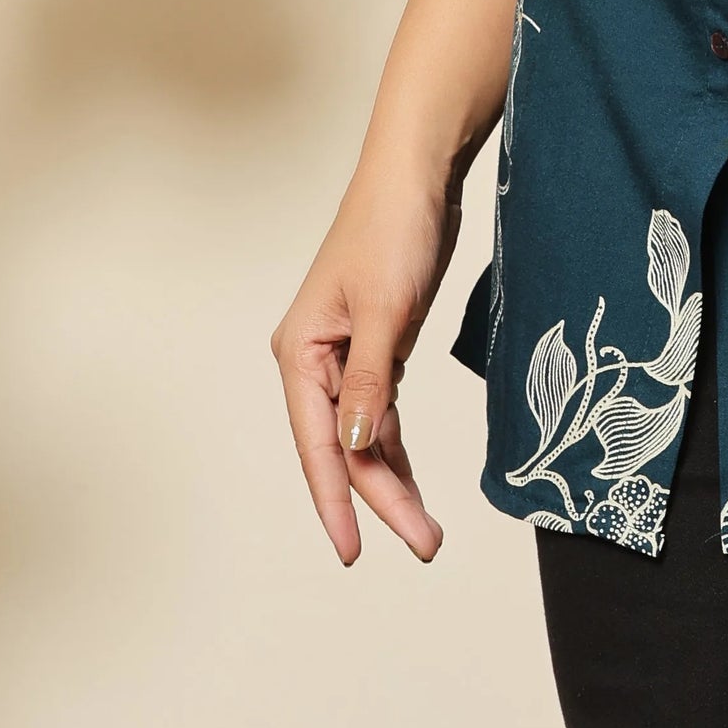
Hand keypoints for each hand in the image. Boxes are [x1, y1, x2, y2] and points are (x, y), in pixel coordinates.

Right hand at [270, 167, 459, 564]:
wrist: (418, 173)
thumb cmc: (393, 227)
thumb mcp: (386, 308)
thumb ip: (369, 382)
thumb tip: (353, 448)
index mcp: (301, 353)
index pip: (318, 445)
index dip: (336, 502)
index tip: (352, 553)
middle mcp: (315, 361)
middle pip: (344, 448)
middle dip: (382, 498)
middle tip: (424, 544)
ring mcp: (345, 354)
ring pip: (365, 435)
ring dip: (393, 479)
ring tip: (426, 530)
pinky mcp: (376, 345)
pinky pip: (381, 411)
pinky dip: (396, 445)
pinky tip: (411, 479)